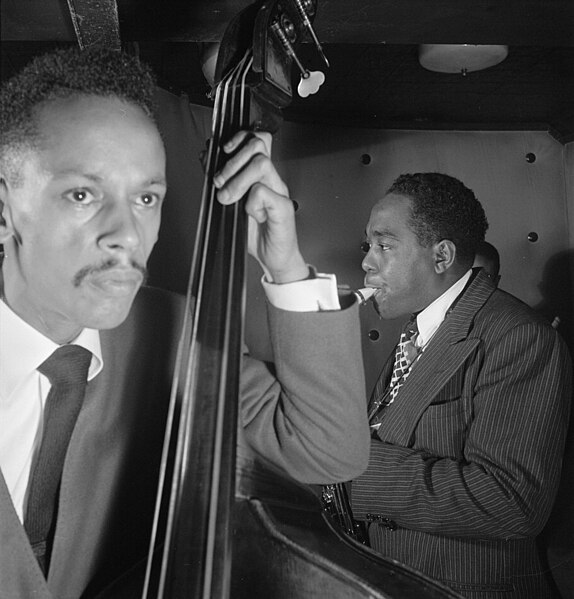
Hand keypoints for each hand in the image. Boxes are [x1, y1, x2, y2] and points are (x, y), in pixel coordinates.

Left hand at [213, 131, 308, 283]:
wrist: (273, 258)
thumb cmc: (255, 232)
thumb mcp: (231, 202)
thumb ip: (222, 179)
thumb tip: (206, 155)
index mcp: (261, 175)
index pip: (256, 139)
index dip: (239, 137)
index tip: (223, 150)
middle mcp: (272, 179)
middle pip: (258, 146)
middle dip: (232, 162)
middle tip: (220, 183)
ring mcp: (279, 192)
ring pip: (261, 164)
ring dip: (238, 181)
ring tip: (228, 199)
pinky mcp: (283, 208)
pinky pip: (264, 192)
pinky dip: (251, 203)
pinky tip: (251, 214)